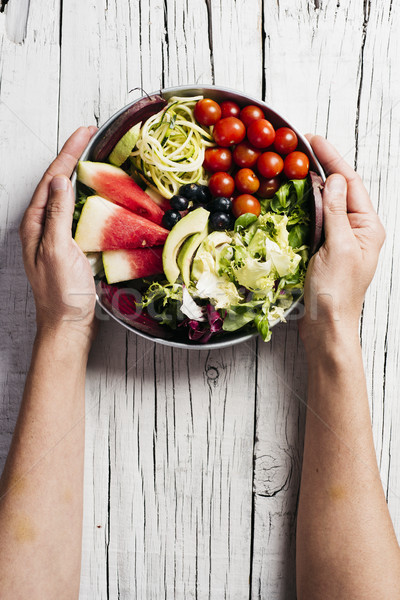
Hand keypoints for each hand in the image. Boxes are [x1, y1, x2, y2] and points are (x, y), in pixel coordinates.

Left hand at [19, 126, 97, 347]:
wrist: (68, 323)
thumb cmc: (62, 292)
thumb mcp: (58, 250)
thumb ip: (57, 214)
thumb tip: (60, 180)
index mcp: (35, 223)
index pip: (51, 178)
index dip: (68, 153)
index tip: (85, 131)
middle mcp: (42, 226)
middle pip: (56, 182)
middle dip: (72, 157)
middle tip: (92, 136)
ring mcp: (55, 235)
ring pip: (66, 196)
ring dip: (80, 174)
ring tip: (94, 156)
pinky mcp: (69, 245)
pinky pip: (77, 213)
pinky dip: (88, 197)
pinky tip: (98, 194)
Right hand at [299, 135, 384, 351]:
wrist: (327, 326)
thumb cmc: (336, 292)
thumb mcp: (338, 248)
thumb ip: (337, 213)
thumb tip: (335, 180)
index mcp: (368, 227)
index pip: (351, 183)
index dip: (333, 159)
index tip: (313, 140)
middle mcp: (357, 230)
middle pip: (341, 189)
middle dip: (324, 166)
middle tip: (301, 147)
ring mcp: (341, 239)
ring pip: (328, 203)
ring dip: (313, 184)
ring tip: (297, 164)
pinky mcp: (326, 248)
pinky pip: (317, 219)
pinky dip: (306, 205)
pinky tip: (295, 196)